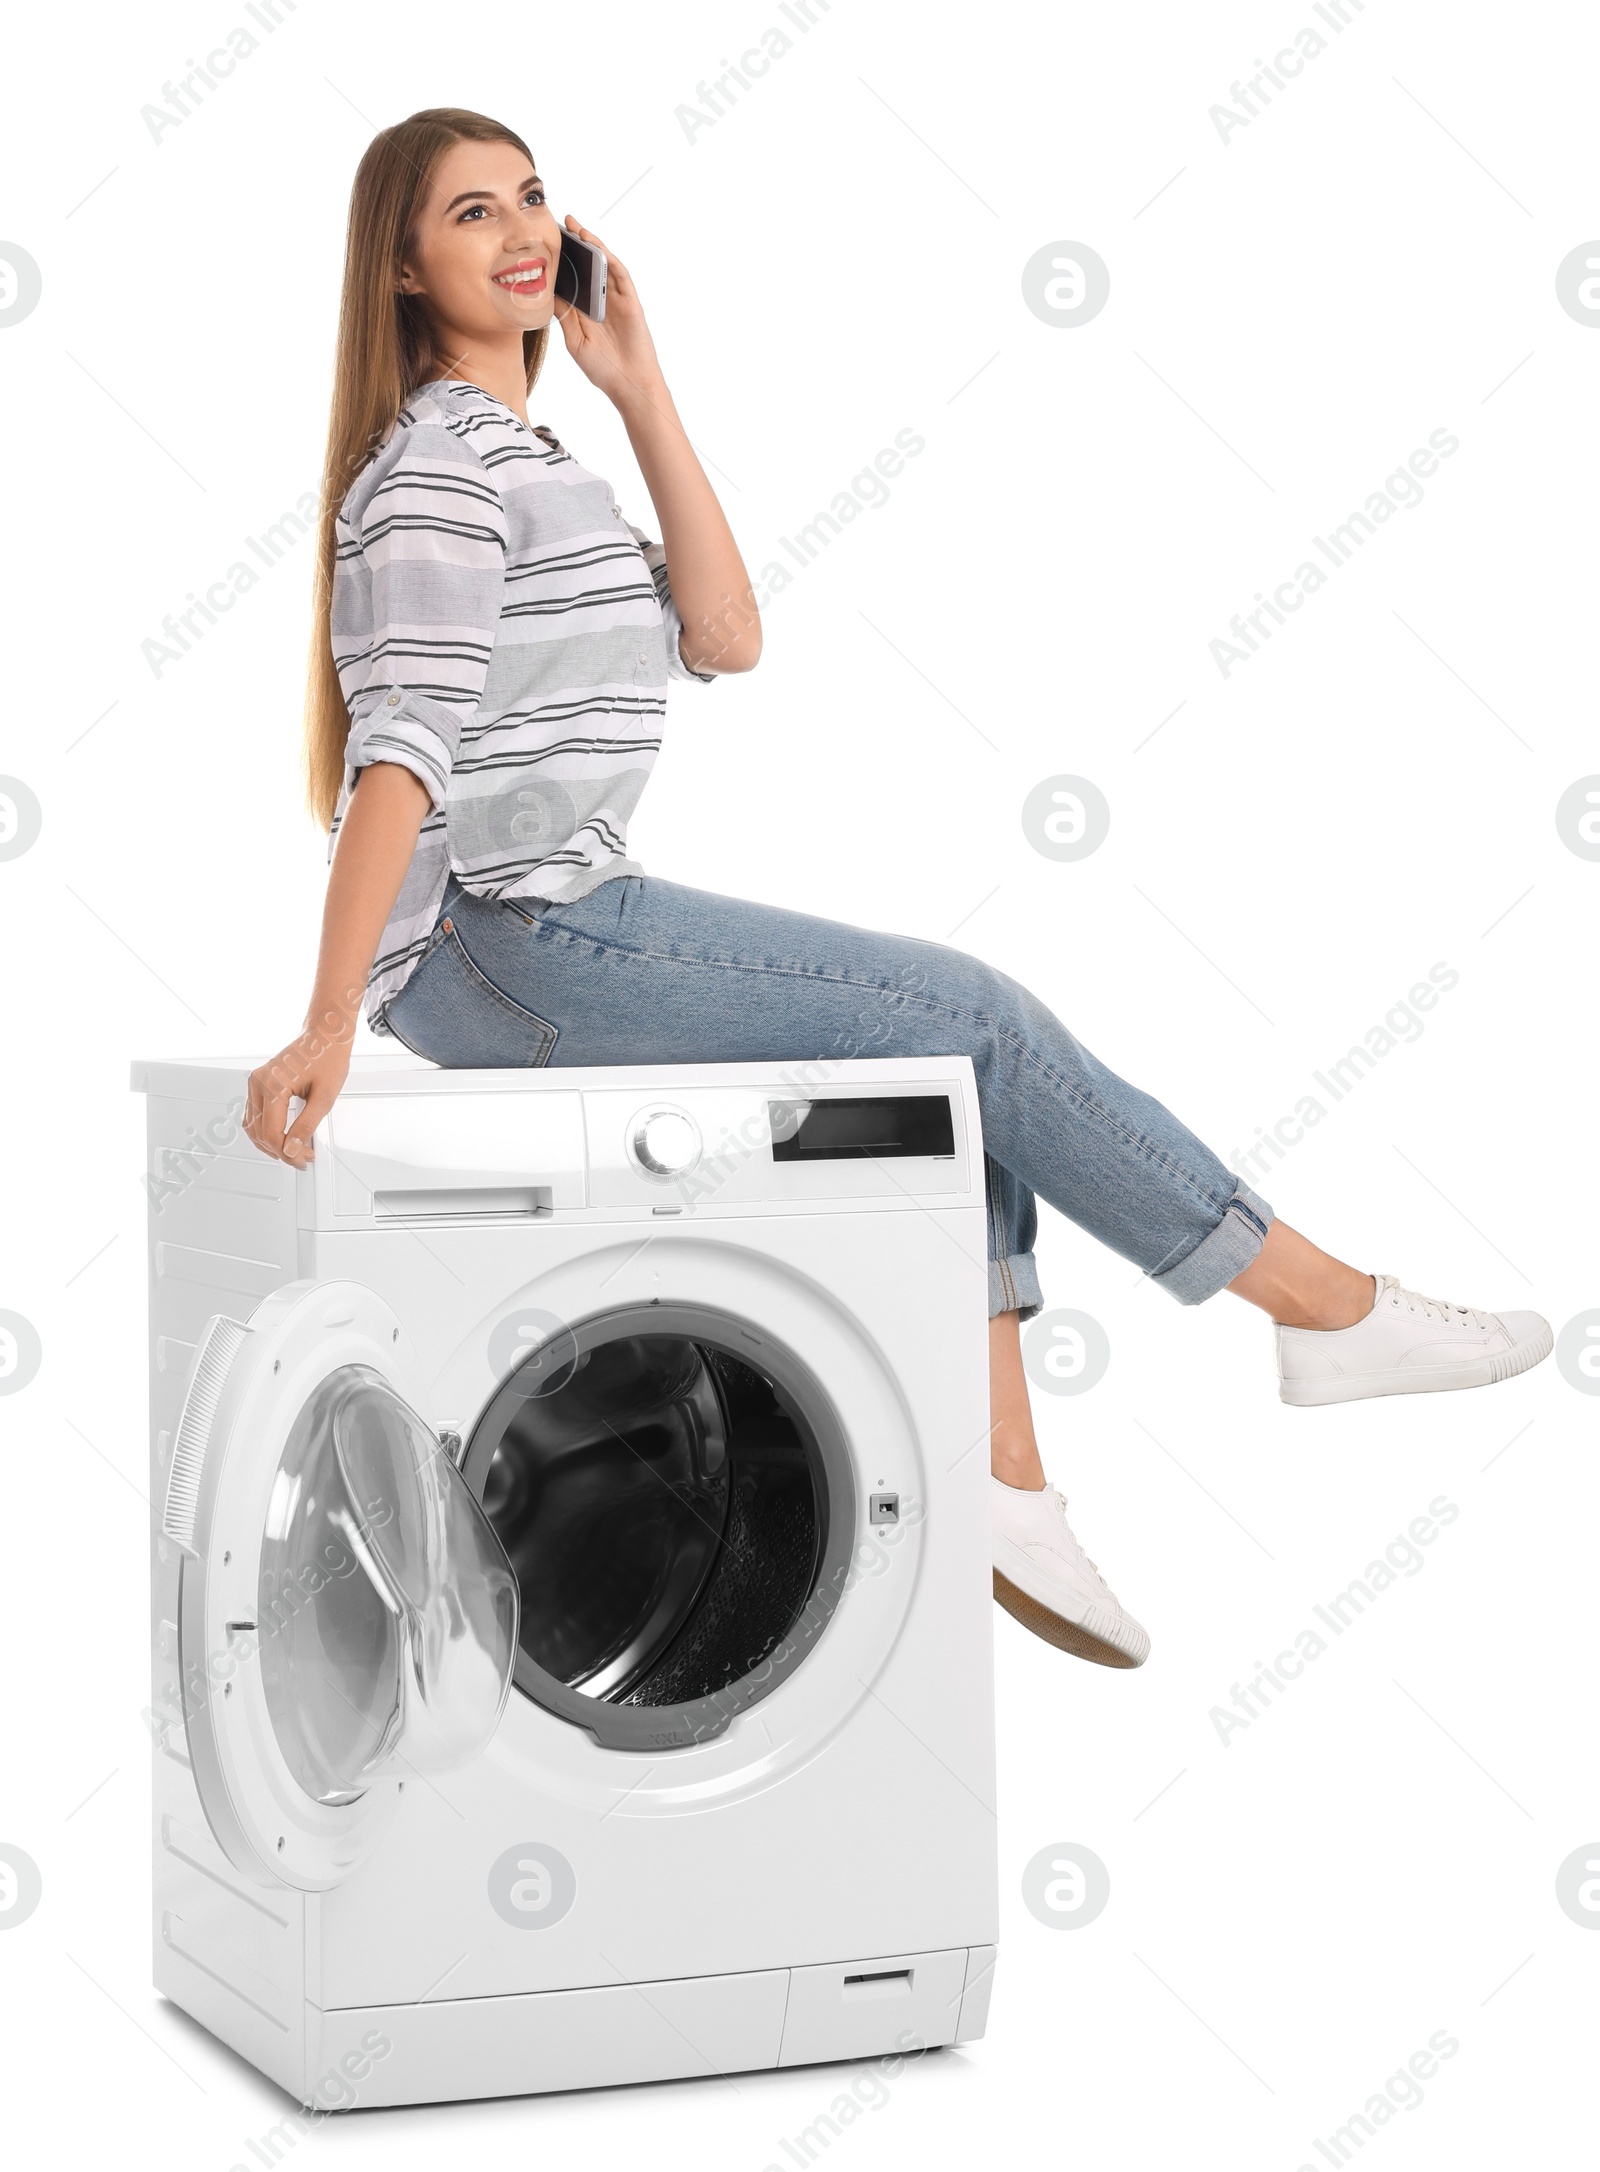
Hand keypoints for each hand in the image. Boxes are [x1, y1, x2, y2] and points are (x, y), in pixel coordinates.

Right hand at [244, 1018, 354, 1168]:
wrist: (324, 1035)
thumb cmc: (328, 1057)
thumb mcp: (325, 1097)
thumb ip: (307, 1125)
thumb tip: (293, 1149)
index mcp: (273, 1085)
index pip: (272, 1133)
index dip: (288, 1153)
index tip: (303, 1160)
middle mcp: (258, 1082)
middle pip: (259, 1133)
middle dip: (280, 1151)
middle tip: (301, 1159)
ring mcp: (255, 1082)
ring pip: (252, 1126)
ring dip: (270, 1144)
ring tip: (293, 1152)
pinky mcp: (257, 1083)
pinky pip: (253, 1115)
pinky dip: (264, 1130)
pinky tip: (281, 1138)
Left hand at [555, 216, 666, 413]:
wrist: (629, 385)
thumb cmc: (604, 369)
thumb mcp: (574, 341)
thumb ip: (564, 316)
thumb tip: (547, 292)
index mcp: (586, 310)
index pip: (572, 279)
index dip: (561, 261)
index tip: (544, 243)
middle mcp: (601, 300)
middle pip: (588, 266)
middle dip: (575, 244)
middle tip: (558, 223)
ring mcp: (617, 299)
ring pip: (603, 264)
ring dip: (591, 243)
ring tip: (574, 225)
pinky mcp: (631, 301)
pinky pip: (619, 274)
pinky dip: (608, 258)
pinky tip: (595, 245)